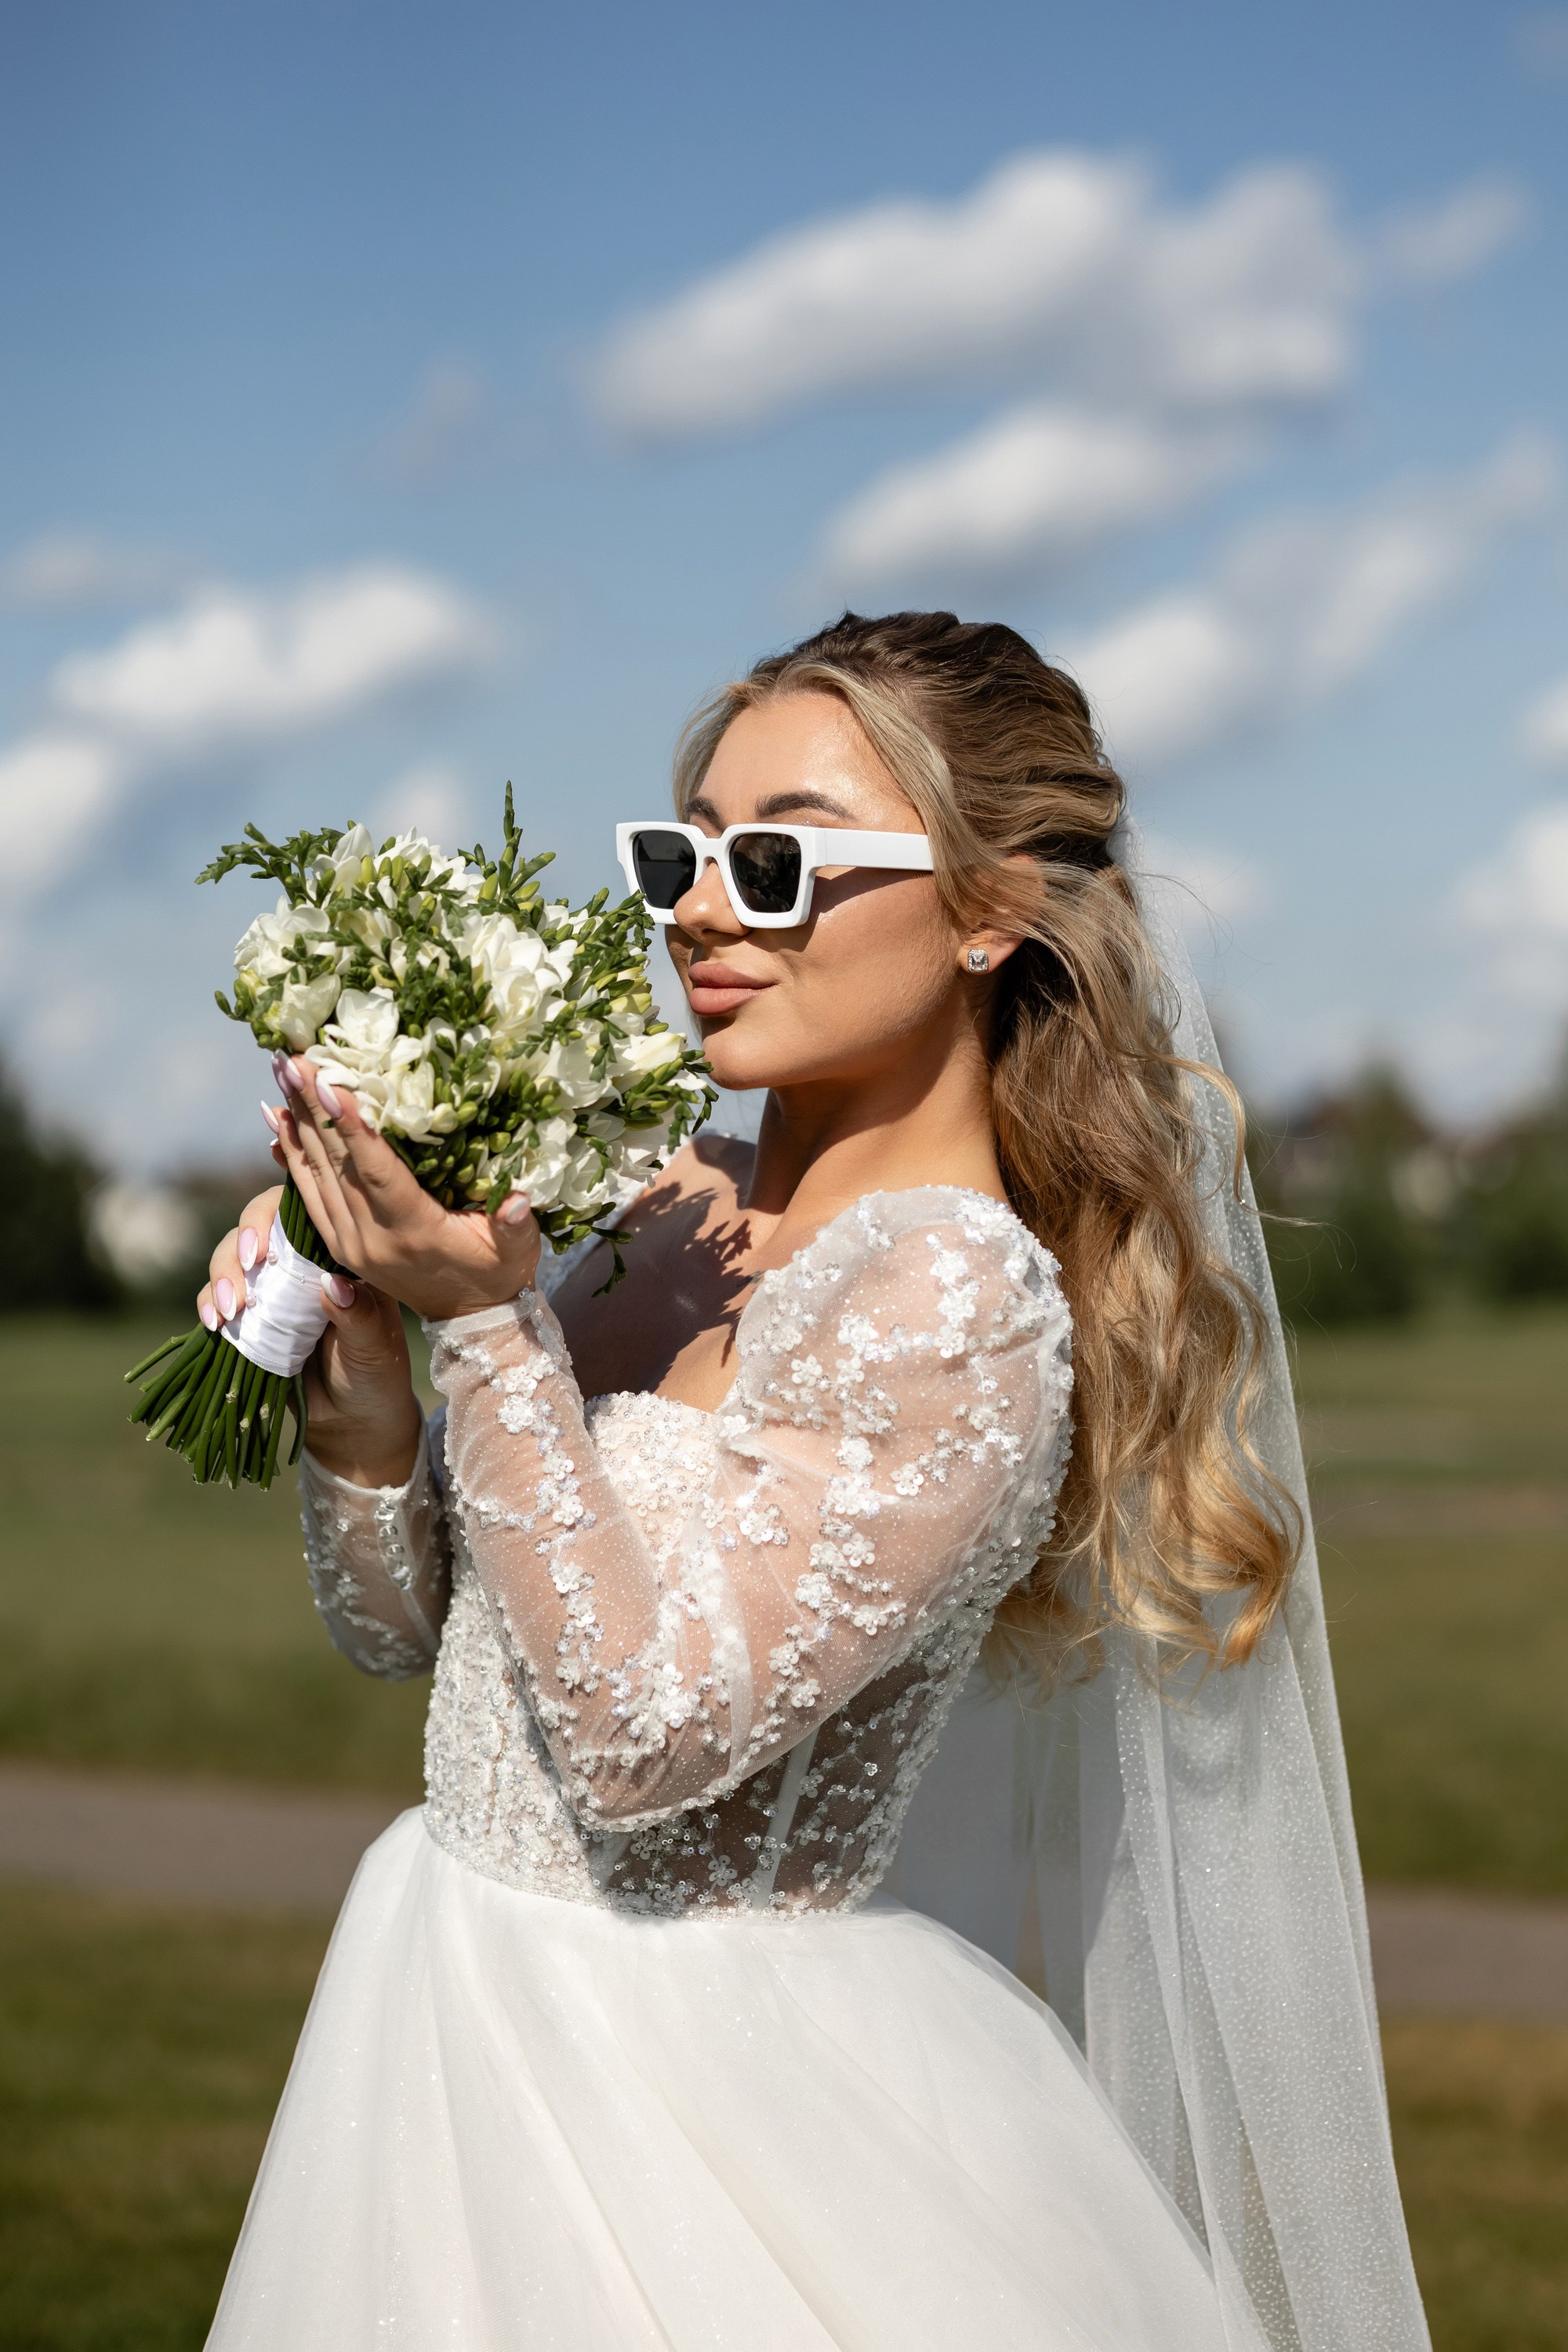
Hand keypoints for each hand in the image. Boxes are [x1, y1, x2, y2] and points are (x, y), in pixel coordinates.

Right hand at [200, 1183, 424, 1488]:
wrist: (353, 1424)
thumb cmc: (376, 1377)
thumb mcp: (376, 1349)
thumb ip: (359, 1316)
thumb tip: (334, 1284)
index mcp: (338, 1256)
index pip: (302, 1211)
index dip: (274, 1214)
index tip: (264, 1246)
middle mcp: (301, 1263)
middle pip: (257, 1227)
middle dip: (241, 1244)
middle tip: (247, 1269)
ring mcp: (270, 1288)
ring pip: (230, 1258)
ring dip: (222, 1276)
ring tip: (230, 1310)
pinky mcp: (247, 1318)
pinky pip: (217, 1300)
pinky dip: (209, 1305)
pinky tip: (214, 1323)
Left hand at [266, 1057, 542, 1321]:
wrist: (468, 1318)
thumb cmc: (497, 1272)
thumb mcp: (517, 1252)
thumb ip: (514, 1225)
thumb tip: (519, 1200)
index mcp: (414, 1233)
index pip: (377, 1173)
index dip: (352, 1128)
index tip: (328, 1084)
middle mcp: (371, 1240)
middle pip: (334, 1164)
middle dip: (311, 1107)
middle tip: (291, 1059)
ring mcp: (349, 1243)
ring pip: (313, 1173)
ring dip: (296, 1120)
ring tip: (280, 1071)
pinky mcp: (338, 1244)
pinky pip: (306, 1191)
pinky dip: (289, 1152)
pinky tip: (277, 1117)